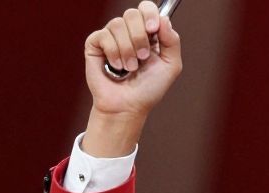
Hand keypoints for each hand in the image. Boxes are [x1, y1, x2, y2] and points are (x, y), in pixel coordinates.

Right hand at [84, 2, 182, 118]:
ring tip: (130, 68)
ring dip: (128, 50)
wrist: (128, 106)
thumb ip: (172, 41)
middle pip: (132, 13)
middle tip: (143, 58)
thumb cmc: (149, 89)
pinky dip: (114, 54)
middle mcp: (129, 31)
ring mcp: (112, 36)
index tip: (153, 29)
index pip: (147, 8)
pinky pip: (104, 36)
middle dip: (140, 38)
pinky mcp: (96, 43)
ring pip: (118, 24)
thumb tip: (163, 18)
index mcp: (147, 33)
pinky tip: (116, 68)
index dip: (150, 14)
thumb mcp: (170, 66)